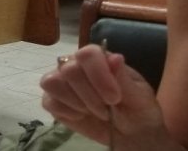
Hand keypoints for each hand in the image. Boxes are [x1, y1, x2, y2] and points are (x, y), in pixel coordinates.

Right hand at [41, 44, 169, 148]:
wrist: (131, 134)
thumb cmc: (137, 110)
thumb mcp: (138, 96)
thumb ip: (124, 78)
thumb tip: (115, 57)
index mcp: (97, 58)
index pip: (87, 54)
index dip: (98, 74)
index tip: (114, 97)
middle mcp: (75, 65)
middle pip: (69, 70)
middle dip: (89, 96)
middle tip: (107, 111)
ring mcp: (61, 82)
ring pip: (53, 83)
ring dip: (76, 103)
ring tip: (95, 113)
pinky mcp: (52, 101)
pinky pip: (49, 102)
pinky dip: (67, 112)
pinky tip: (81, 117)